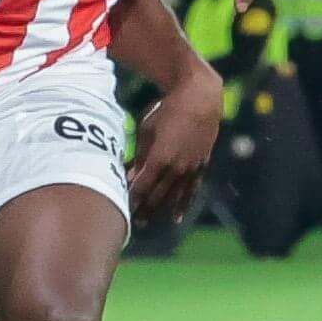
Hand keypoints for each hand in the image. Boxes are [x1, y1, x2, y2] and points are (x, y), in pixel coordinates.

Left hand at [128, 68, 221, 227]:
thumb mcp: (147, 131)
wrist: (200, 98)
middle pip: (157, 195)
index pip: (142, 186)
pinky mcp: (201, 165)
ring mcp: (191, 167)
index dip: (131, 199)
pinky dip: (183, 203)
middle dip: (143, 209)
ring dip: (160, 210)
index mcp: (161, 158)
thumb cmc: (167, 110)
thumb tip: (129, 177)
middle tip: (130, 221)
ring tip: (147, 222)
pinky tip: (176, 217)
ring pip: (174, 196)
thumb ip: (140, 156)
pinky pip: (192, 189)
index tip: (120, 208)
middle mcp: (177, 167)